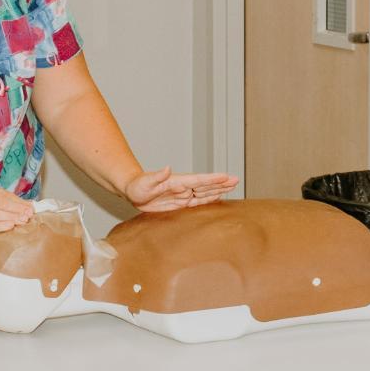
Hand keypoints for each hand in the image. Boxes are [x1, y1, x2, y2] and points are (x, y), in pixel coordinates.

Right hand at [0, 184, 32, 240]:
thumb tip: (27, 205)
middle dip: (16, 209)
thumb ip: (4, 201)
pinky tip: (10, 225)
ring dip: (10, 217)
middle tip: (29, 214)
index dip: (18, 201)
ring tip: (22, 220)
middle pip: (0, 203)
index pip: (4, 194)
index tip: (31, 207)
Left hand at [124, 167, 238, 211]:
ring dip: (218, 189)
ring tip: (232, 185)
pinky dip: (209, 198)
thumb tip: (167, 168)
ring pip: (204, 192)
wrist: (133, 191)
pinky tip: (218, 196)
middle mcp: (183, 187)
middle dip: (221, 183)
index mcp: (177, 181)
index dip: (212, 179)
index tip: (225, 176)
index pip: (198, 180)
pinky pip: (197, 201)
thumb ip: (158, 176)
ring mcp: (183, 194)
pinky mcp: (180, 202)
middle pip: (206, 185)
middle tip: (236, 179)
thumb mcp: (146, 182)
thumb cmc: (137, 186)